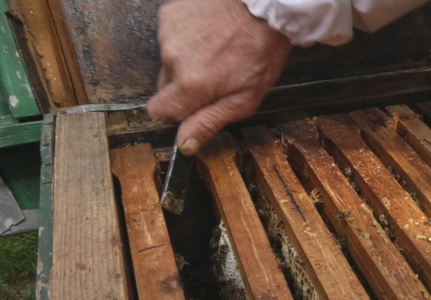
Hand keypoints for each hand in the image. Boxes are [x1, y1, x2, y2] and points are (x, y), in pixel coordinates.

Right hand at [148, 0, 291, 154]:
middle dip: (184, 88)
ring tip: (215, 52)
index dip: (176, 113)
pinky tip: (208, 35)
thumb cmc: (260, 54)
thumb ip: (209, 122)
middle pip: (164, 87)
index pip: (158, 112)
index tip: (193, 106)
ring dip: (186, 62)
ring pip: (168, 62)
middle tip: (213, 77)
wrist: (263, 7)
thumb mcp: (244, 100)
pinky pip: (169, 37)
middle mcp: (172, 59)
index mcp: (190, 85)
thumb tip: (185, 145)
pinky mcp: (169, 15)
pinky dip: (185, 40)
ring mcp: (167, 34)